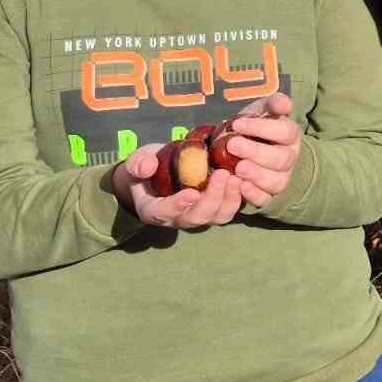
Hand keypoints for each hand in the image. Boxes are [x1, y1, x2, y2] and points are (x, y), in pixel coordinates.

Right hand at [114, 143, 243, 228]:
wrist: (158, 173)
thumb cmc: (147, 168)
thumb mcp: (136, 163)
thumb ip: (138, 164)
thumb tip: (146, 167)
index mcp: (154, 210)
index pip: (165, 212)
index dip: (178, 205)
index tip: (191, 193)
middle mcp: (178, 218)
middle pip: (197, 218)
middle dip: (212, 198)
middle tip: (223, 175)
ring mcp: (198, 215)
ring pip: (217, 217)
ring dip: (229, 199)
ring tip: (236, 177)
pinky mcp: (214, 208)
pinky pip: (228, 209)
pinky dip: (238, 197)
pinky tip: (245, 179)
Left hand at [215, 92, 301, 207]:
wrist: (245, 149)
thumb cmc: (254, 128)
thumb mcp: (262, 111)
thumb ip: (273, 104)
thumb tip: (285, 104)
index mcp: (290, 136)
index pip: (285, 133)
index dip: (263, 129)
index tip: (237, 124)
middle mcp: (289, 159)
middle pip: (282, 159)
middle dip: (257, 152)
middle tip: (232, 145)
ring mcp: (280, 178)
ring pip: (277, 181)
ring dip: (257, 175)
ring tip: (237, 168)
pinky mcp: (268, 195)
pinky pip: (265, 199)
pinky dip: (253, 194)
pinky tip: (240, 185)